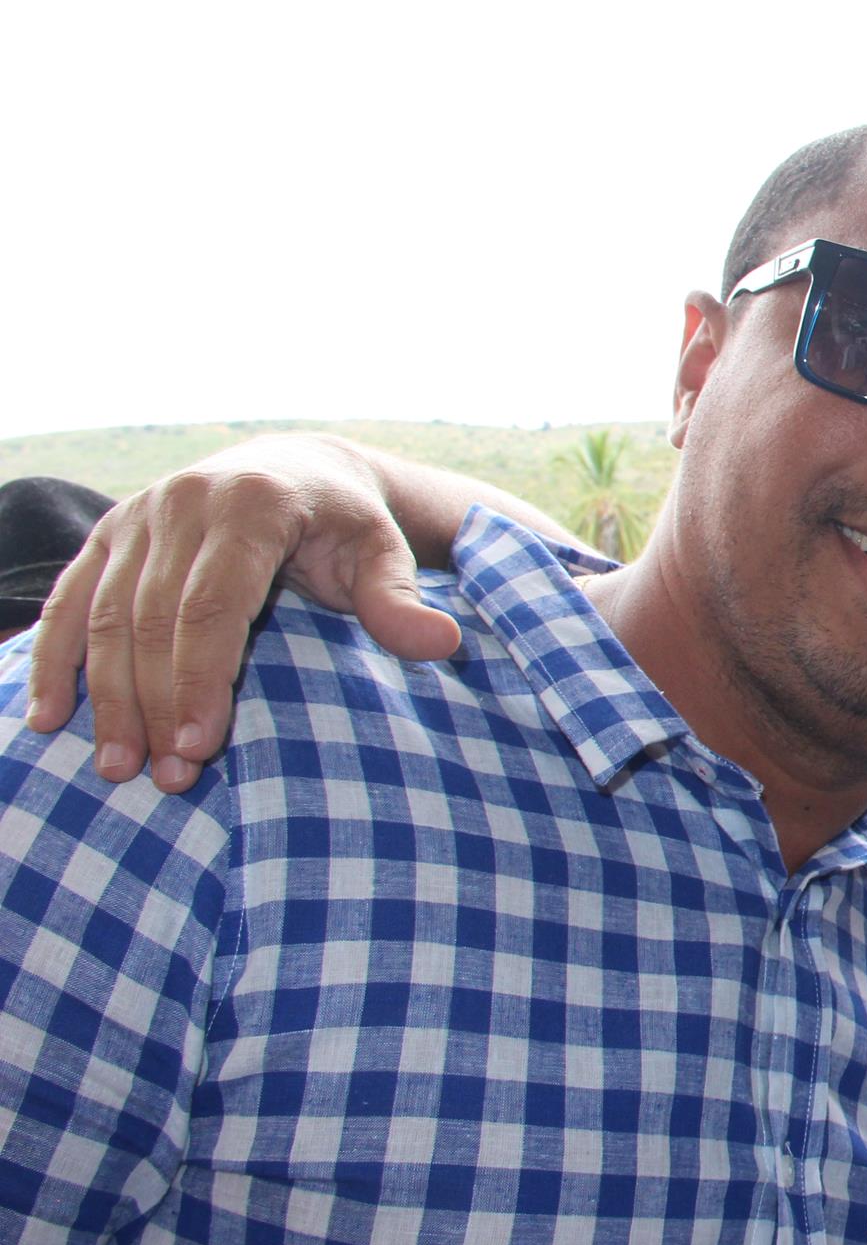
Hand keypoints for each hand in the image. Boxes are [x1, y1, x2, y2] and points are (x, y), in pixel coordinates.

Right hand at [25, 435, 459, 791]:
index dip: (201, 680)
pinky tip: (49, 718)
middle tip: (165, 778)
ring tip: (116, 768)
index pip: (213, 605)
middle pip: (153, 620)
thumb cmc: (346, 524)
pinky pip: (70, 601)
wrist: (298, 466)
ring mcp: (137, 515)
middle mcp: (184, 502)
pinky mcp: (107, 533)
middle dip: (155, 705)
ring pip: (107, 617)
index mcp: (252, 504)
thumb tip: (441, 645)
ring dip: (106, 697)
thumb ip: (399, 601)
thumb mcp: (383, 554)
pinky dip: (54, 659)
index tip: (199, 748)